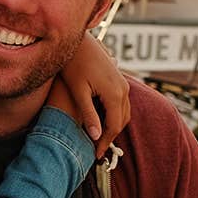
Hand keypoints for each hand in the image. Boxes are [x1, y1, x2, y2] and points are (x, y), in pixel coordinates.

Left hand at [59, 32, 130, 157]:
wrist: (79, 41)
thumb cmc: (73, 64)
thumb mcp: (78, 91)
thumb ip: (88, 113)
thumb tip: (95, 136)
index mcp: (114, 93)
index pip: (114, 126)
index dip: (105, 142)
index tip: (95, 155)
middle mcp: (123, 89)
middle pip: (121, 121)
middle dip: (109, 137)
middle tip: (96, 151)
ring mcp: (123, 83)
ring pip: (123, 112)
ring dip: (112, 127)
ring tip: (98, 139)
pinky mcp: (119, 80)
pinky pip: (121, 104)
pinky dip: (114, 115)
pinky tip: (100, 122)